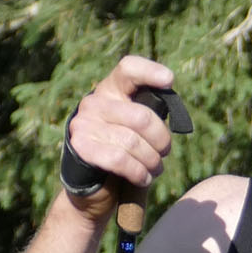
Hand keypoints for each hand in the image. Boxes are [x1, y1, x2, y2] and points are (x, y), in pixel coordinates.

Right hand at [61, 55, 178, 214]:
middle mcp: (95, 103)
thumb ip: (149, 111)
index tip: (169, 81)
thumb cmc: (122, 149)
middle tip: (164, 152)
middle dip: (161, 140)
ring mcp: (85, 124)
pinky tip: (144, 177)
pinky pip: (120, 160)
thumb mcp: (135, 126)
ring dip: (152, 161)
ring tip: (155, 168)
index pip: (128, 69)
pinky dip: (138, 172)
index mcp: (111, 90)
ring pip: (133, 142)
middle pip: (142, 117)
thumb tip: (170, 101)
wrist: (94, 183)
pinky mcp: (82, 147)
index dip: (149, 72)